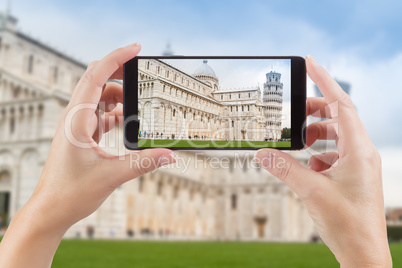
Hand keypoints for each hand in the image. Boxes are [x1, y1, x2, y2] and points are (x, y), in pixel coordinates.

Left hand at [0, 43, 176, 267]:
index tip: (136, 48)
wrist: (50, 210)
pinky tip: (125, 122)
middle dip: (120, 73)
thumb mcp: (112, 176)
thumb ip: (144, 163)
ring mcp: (75, 125)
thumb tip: (172, 155)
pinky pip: (98, 113)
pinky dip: (113, 113)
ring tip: (138, 106)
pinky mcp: (79, 134)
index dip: (116, 58)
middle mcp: (74, 117)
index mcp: (77, 120)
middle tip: (143, 74)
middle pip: (96, 80)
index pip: (96, 76)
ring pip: (98, 97)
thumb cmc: (71, 193)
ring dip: (118, 97)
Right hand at [255, 55, 391, 267]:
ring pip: (336, 136)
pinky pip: (334, 154)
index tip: (310, 63)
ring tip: (298, 140)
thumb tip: (262, 154)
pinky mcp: (352, 176)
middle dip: (315, 111)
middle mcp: (361, 153)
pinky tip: (307, 165)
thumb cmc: (348, 224)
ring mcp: (358, 165)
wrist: (363, 253)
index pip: (342, 104)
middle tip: (293, 112)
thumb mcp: (310, 191)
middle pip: (338, 117)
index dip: (325, 81)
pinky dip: (318, 153)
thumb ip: (284, 169)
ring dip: (315, 134)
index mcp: (358, 150)